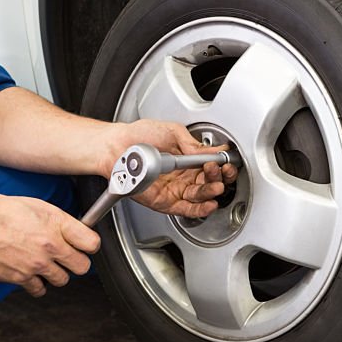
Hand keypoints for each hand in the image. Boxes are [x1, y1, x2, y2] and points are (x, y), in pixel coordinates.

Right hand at [0, 192, 99, 296]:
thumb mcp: (32, 205)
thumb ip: (56, 220)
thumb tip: (71, 230)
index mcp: (54, 222)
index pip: (91, 243)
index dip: (89, 244)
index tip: (84, 244)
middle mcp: (49, 245)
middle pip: (82, 266)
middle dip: (75, 262)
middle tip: (65, 256)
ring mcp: (35, 264)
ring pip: (63, 280)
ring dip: (56, 273)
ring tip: (43, 262)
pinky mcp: (20, 278)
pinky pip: (40, 289)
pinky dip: (37, 284)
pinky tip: (30, 272)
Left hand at [107, 120, 237, 217]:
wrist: (116, 147)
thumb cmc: (139, 136)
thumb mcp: (172, 132)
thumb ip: (193, 144)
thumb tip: (214, 150)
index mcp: (188, 159)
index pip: (212, 166)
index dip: (221, 166)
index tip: (225, 162)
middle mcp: (184, 176)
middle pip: (209, 183)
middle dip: (219, 179)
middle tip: (219, 172)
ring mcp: (175, 190)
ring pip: (201, 197)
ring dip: (211, 193)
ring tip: (216, 186)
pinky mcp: (165, 202)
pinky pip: (186, 209)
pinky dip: (199, 209)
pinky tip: (209, 204)